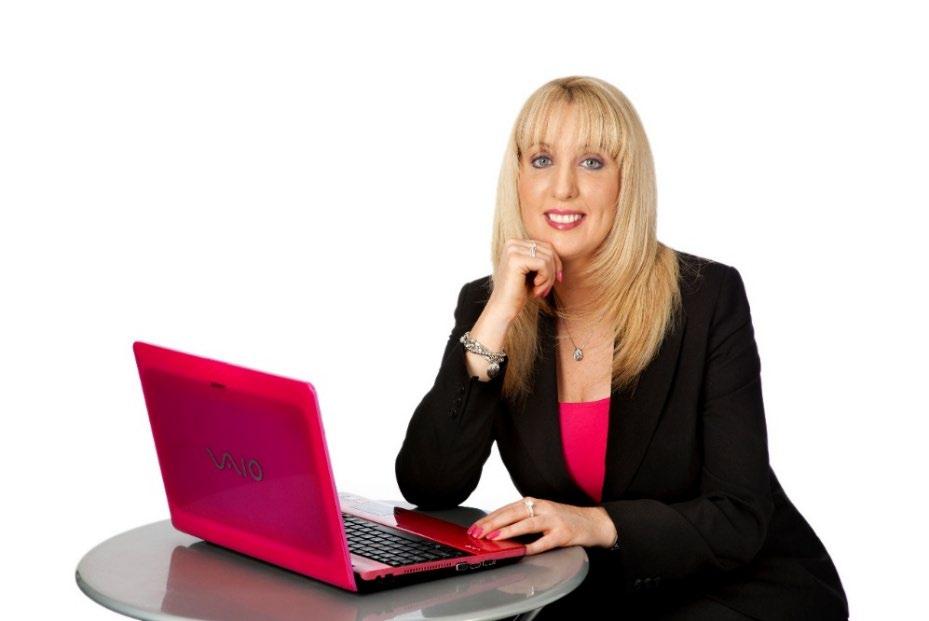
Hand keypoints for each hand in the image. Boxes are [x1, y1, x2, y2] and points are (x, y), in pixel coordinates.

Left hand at [466, 497, 614, 554]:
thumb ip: (523, 520)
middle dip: (493, 523)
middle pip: (513, 513)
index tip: (475, 526)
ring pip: (527, 524)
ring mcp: (553, 520)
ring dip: (508, 530)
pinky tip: (522, 551)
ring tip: (493, 536)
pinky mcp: (563, 534)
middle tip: (477, 531)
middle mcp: (542, 508)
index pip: (507, 509)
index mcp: (534, 503)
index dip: (490, 517)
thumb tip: (498, 530)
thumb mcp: (542, 515)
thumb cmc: (565, 520)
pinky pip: (545, 541)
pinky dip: (533, 546)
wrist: (593, 522)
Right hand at [486, 239, 563, 321]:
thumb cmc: (519, 292)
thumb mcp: (534, 271)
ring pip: (548, 258)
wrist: (504, 309)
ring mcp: (512, 250)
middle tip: (546, 288)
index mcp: (515, 243)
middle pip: (549, 250)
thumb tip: (564, 249)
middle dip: (553, 271)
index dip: (555, 264)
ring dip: (549, 278)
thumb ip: (544, 258)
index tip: (554, 280)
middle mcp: (512, 243)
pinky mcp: (515, 260)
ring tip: (540, 290)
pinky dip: (545, 279)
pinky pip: (543, 264)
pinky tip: (535, 290)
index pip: (546, 246)